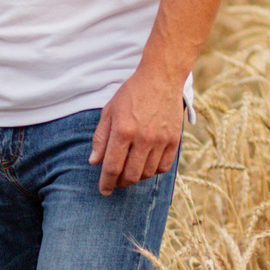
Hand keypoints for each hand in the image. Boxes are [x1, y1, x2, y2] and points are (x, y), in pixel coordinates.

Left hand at [91, 66, 183, 194]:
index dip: (106, 182)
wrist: (161, 79)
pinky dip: (154, 171)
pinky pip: (164, 167)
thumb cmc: (131, 94)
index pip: (112, 167)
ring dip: (137, 177)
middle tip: (116, 181)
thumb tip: (94, 161)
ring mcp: (161, 140)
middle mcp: (143, 138)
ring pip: (148, 173)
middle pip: (131, 175)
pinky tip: (146, 165)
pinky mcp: (174, 140)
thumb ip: (101, 137)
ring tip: (130, 171)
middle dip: (120, 182)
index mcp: (123, 131)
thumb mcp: (109, 111)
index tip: (104, 190)